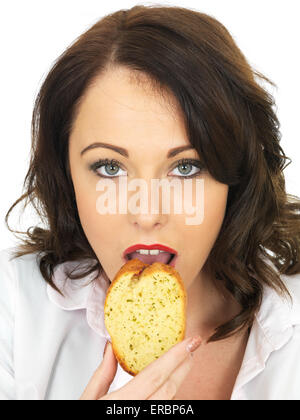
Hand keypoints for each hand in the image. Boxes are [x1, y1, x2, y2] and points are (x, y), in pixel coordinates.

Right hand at [80, 335, 201, 399]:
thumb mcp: (87, 399)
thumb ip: (102, 374)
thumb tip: (111, 349)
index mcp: (122, 404)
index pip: (155, 375)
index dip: (176, 356)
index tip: (190, 342)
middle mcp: (138, 414)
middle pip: (169, 388)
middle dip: (183, 365)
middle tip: (191, 348)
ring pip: (169, 400)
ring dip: (176, 380)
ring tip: (181, 363)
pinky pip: (163, 409)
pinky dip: (166, 395)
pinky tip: (167, 384)